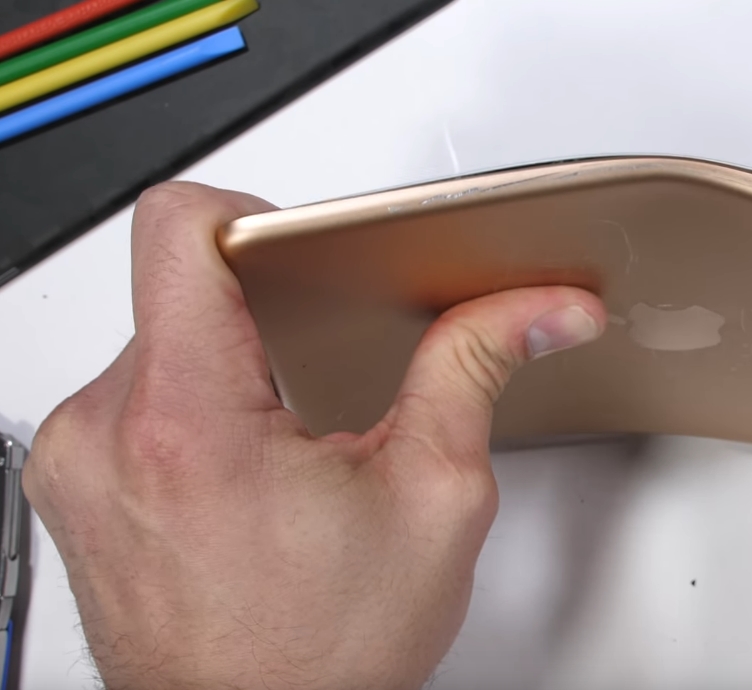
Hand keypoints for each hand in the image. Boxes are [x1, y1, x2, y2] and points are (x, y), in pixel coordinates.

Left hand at [23, 183, 606, 689]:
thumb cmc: (324, 656)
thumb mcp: (433, 499)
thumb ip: (475, 369)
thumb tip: (537, 310)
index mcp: (192, 420)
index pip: (181, 226)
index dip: (255, 213)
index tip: (301, 248)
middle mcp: (108, 433)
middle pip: (183, 289)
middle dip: (268, 320)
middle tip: (323, 389)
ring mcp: (80, 462)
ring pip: (160, 344)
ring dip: (230, 373)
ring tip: (287, 451)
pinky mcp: (74, 488)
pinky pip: (131, 400)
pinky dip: (194, 415)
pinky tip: (247, 480)